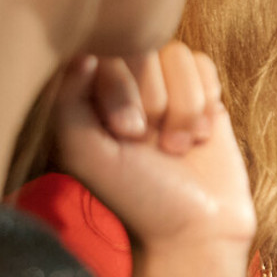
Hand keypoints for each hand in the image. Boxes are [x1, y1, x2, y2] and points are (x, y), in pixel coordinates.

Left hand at [51, 45, 255, 254]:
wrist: (198, 225)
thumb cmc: (138, 196)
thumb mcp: (87, 154)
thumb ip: (69, 102)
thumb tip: (84, 54)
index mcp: (91, 99)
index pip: (105, 55)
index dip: (122, 91)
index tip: (129, 135)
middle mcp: (128, 88)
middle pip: (146, 51)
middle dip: (156, 101)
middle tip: (154, 144)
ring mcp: (168, 90)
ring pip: (179, 58)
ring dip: (185, 106)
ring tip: (180, 144)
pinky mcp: (205, 96)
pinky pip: (205, 67)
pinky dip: (207, 100)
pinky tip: (202, 133)